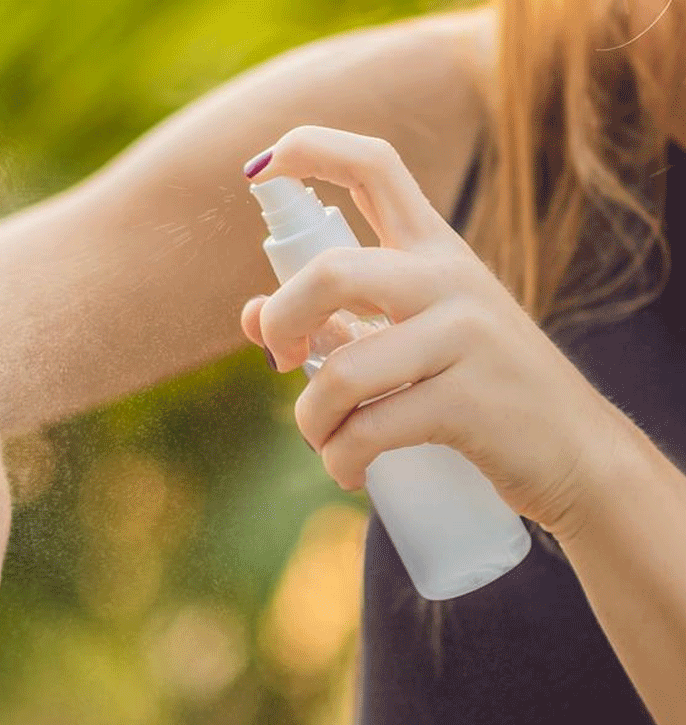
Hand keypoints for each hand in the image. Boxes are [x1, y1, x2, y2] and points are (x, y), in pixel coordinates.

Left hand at [239, 125, 628, 538]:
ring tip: (325, 441)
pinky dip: (341, 460)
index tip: (257, 167)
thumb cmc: (480, 388)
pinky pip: (371, 430)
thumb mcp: (415, 338)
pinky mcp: (471, 402)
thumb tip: (249, 314)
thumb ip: (338, 321)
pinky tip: (348, 470)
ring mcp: (466, 337)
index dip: (310, 150)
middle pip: (331, 271)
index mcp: (436, 250)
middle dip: (280, 319)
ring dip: (311, 420)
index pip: (376, 165)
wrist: (578, 454)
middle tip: (284, 359)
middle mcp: (450, 279)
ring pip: (344, 371)